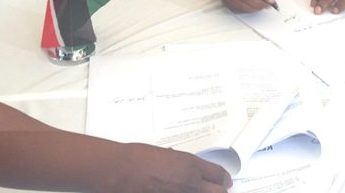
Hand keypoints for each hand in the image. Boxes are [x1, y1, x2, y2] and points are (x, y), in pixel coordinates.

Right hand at [108, 143, 230, 192]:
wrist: (119, 171)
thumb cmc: (137, 158)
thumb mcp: (166, 155)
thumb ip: (181, 165)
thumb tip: (188, 172)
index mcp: (190, 165)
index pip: (218, 174)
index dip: (224, 178)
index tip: (225, 181)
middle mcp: (190, 183)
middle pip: (218, 192)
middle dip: (220, 191)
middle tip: (220, 190)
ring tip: (199, 191)